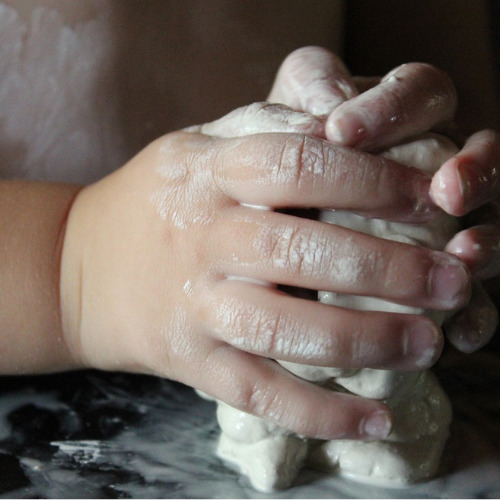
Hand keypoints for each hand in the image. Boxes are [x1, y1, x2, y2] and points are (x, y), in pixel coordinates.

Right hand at [59, 103, 469, 439]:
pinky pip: (259, 392)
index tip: (431, 199)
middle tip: (453, 281)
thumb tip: (339, 125)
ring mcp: (196, 306)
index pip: (300, 165)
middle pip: (303, 250)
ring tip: (428, 343)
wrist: (80, 263)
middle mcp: (204, 239)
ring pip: (286, 331)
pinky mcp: (192, 360)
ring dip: (365, 340)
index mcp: (209, 174)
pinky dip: (319, 413)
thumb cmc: (157, 200)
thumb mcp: (197, 147)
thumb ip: (263, 132)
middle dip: (388, 268)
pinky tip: (374, 418)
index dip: (373, 180)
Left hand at [269, 46, 497, 352]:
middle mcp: (440, 166)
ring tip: (464, 254)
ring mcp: (453, 221)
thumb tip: (329, 104)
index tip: (340, 132)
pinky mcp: (447, 274)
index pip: (422, 93)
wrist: (285, 215)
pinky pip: (479, 293)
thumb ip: (310, 89)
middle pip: (484, 157)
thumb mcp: (292, 118)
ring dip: (486, 241)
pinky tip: (461, 331)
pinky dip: (478, 311)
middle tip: (447, 191)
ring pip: (490, 225)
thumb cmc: (290, 162)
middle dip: (475, 171)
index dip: (392, 109)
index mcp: (408, 118)